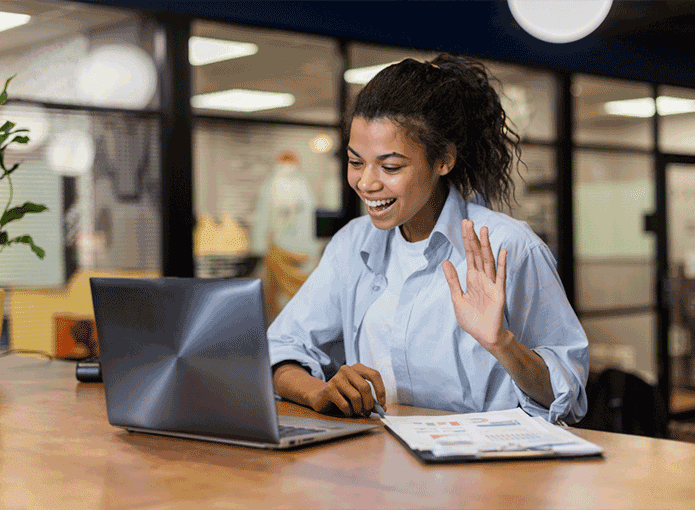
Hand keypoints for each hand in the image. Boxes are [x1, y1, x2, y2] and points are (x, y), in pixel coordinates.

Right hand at [307, 363, 386, 416]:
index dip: (381, 390)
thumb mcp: (359, 394)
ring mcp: (337, 378)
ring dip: (359, 409)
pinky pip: (345, 404)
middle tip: (368, 412)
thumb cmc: (343, 395)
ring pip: (356, 397)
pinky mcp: (328, 389)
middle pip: (365, 387)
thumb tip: (383, 408)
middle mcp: (347, 370)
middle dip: (369, 404)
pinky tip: (347, 412)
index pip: (374, 375)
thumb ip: (371, 399)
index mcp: (357, 368)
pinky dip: (348, 412)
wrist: (320, 396)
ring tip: (356, 412)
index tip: (382, 404)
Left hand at [442, 220, 508, 350]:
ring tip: (483, 230)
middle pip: (478, 254)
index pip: (470, 255)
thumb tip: (445, 262)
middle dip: (473, 238)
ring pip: (488, 261)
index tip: (464, 225)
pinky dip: (501, 264)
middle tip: (469, 221)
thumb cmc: (472, 319)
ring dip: (486, 246)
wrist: (484, 336)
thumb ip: (452, 280)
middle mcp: (482, 278)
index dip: (467, 240)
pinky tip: (502, 251)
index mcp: (472, 279)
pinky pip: (500, 276)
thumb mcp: (457, 298)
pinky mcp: (499, 293)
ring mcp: (491, 284)